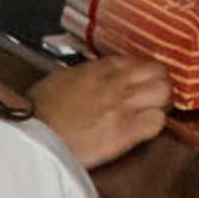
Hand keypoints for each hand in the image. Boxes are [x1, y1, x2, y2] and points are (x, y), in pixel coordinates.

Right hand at [30, 54, 173, 167]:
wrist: (34, 135)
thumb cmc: (40, 110)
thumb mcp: (63, 79)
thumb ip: (87, 75)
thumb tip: (97, 78)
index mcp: (100, 68)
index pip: (139, 62)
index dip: (146, 74)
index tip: (143, 83)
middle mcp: (116, 82)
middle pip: (159, 74)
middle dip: (160, 86)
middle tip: (155, 99)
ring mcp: (123, 105)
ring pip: (164, 94)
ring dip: (162, 104)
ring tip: (153, 113)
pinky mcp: (126, 131)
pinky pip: (157, 122)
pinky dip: (155, 125)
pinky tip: (144, 130)